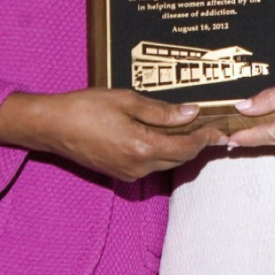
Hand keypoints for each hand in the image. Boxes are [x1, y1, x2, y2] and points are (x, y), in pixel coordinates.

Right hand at [0, 88, 226, 181]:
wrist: (53, 127)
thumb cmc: (86, 108)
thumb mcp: (126, 101)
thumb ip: (161, 111)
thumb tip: (191, 113)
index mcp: (142, 147)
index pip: (186, 147)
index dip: (206, 137)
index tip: (221, 128)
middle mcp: (138, 167)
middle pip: (180, 158)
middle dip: (198, 143)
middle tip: (212, 126)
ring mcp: (129, 173)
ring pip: (166, 162)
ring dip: (181, 147)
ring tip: (192, 127)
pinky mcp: (120, 173)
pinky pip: (151, 164)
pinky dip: (163, 151)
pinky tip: (165, 134)